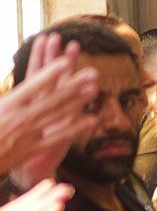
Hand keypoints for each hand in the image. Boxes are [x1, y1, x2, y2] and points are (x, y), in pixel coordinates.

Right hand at [0, 35, 97, 183]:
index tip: (66, 62)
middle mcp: (21, 117)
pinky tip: (90, 121)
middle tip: (91, 73)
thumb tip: (20, 86)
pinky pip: (58, 138)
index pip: (32, 85)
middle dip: (74, 85)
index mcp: (7, 105)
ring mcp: (29, 133)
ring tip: (94, 90)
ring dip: (78, 102)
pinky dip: (75, 130)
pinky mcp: (32, 149)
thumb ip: (5, 97)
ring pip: (58, 114)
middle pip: (52, 98)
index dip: (50, 73)